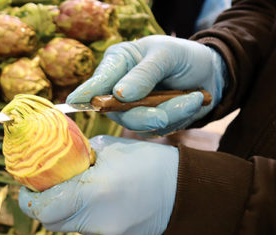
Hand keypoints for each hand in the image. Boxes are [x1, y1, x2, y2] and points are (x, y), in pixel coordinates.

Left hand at [18, 136, 178, 234]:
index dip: (27, 199)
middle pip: (50, 222)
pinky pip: (90, 233)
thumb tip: (55, 161)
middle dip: (45, 206)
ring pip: (71, 227)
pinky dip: (90, 219)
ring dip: (70, 211)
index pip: (41, 208)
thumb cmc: (150, 164)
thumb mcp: (110, 150)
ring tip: (89, 192)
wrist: (189, 194)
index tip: (27, 188)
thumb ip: (78, 158)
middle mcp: (95, 221)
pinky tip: (108, 205)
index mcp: (91, 193)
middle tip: (49, 190)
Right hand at [67, 35, 227, 135]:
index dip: (86, 93)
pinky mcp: (143, 125)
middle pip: (116, 111)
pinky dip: (176, 119)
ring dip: (169, 114)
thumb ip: (145, 73)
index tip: (75, 101)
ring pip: (138, 124)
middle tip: (175, 109)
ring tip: (193, 98)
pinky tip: (191, 102)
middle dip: (145, 113)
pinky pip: (154, 131)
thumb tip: (119, 94)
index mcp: (115, 65)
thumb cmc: (182, 57)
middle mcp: (114, 90)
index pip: (96, 83)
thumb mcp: (167, 54)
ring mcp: (127, 110)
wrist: (208, 74)